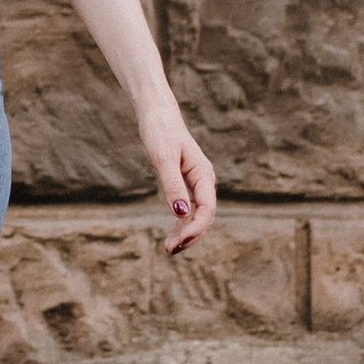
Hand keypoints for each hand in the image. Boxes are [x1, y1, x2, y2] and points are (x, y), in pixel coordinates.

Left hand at [139, 101, 217, 253]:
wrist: (157, 114)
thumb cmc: (160, 132)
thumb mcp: (164, 158)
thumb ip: (173, 185)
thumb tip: (179, 214)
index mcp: (204, 174)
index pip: (207, 209)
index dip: (196, 228)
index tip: (178, 241)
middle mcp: (204, 181)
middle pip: (204, 216)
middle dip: (190, 235)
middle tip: (169, 249)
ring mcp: (196, 183)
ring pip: (196, 215)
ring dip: (185, 232)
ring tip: (169, 249)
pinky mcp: (185, 183)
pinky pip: (188, 208)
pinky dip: (181, 223)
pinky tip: (172, 234)